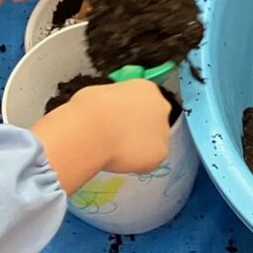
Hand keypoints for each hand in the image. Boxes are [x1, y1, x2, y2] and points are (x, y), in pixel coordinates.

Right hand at [32, 78, 175, 192]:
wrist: (91, 131)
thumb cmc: (89, 110)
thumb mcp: (101, 94)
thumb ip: (115, 103)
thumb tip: (111, 112)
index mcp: (147, 89)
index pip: (145, 100)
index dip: (130, 112)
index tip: (118, 120)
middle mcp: (161, 108)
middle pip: (154, 120)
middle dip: (140, 129)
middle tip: (119, 137)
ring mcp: (163, 132)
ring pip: (153, 142)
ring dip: (139, 146)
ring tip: (116, 150)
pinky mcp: (160, 153)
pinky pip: (149, 160)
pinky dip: (137, 163)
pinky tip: (120, 160)